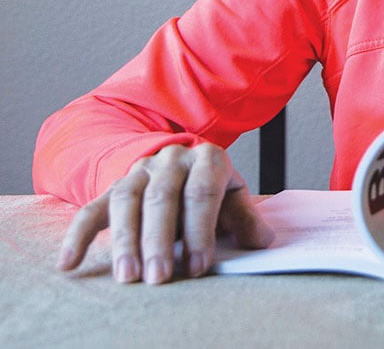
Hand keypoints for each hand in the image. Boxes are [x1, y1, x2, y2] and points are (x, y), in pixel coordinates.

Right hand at [57, 143, 273, 283]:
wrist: (179, 160)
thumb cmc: (209, 186)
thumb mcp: (232, 196)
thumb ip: (245, 217)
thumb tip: (262, 241)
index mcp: (207, 158)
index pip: (202, 192)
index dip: (201, 230)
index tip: (199, 267)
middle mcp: (171, 159)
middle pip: (162, 197)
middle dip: (161, 240)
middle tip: (160, 277)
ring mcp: (139, 171)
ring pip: (127, 201)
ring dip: (125, 241)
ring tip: (128, 277)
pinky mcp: (112, 186)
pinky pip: (91, 208)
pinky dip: (78, 235)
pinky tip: (69, 264)